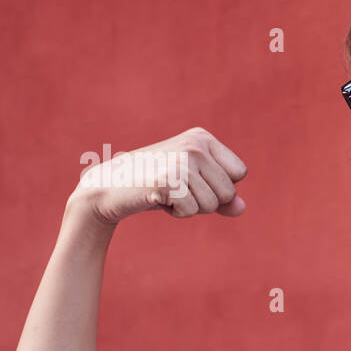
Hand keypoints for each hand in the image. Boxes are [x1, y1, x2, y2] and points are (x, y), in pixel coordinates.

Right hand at [68, 127, 247, 225]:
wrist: (109, 187)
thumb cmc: (156, 186)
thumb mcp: (194, 188)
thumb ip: (222, 197)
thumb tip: (242, 208)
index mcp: (202, 138)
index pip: (239, 173)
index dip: (219, 186)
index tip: (191, 180)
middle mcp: (194, 145)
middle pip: (229, 192)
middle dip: (205, 201)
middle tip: (176, 189)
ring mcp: (180, 161)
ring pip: (212, 205)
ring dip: (189, 207)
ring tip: (166, 192)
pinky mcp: (167, 179)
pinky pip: (192, 211)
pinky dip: (176, 213)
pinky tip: (157, 198)